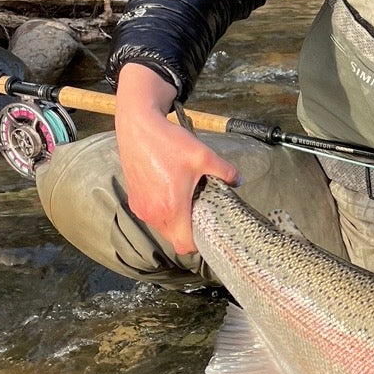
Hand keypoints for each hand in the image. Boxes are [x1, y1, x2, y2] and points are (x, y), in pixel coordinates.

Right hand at [115, 63, 238, 254]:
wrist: (137, 128)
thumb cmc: (168, 142)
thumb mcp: (203, 155)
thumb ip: (225, 171)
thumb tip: (238, 180)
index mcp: (172, 207)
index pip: (185, 244)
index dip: (198, 242)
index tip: (208, 229)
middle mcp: (153, 213)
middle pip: (174, 238)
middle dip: (188, 230)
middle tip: (201, 211)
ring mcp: (141, 208)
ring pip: (162, 228)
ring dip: (175, 221)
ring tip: (185, 199)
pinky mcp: (134, 201)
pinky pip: (151, 216)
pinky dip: (162, 211)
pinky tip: (170, 192)